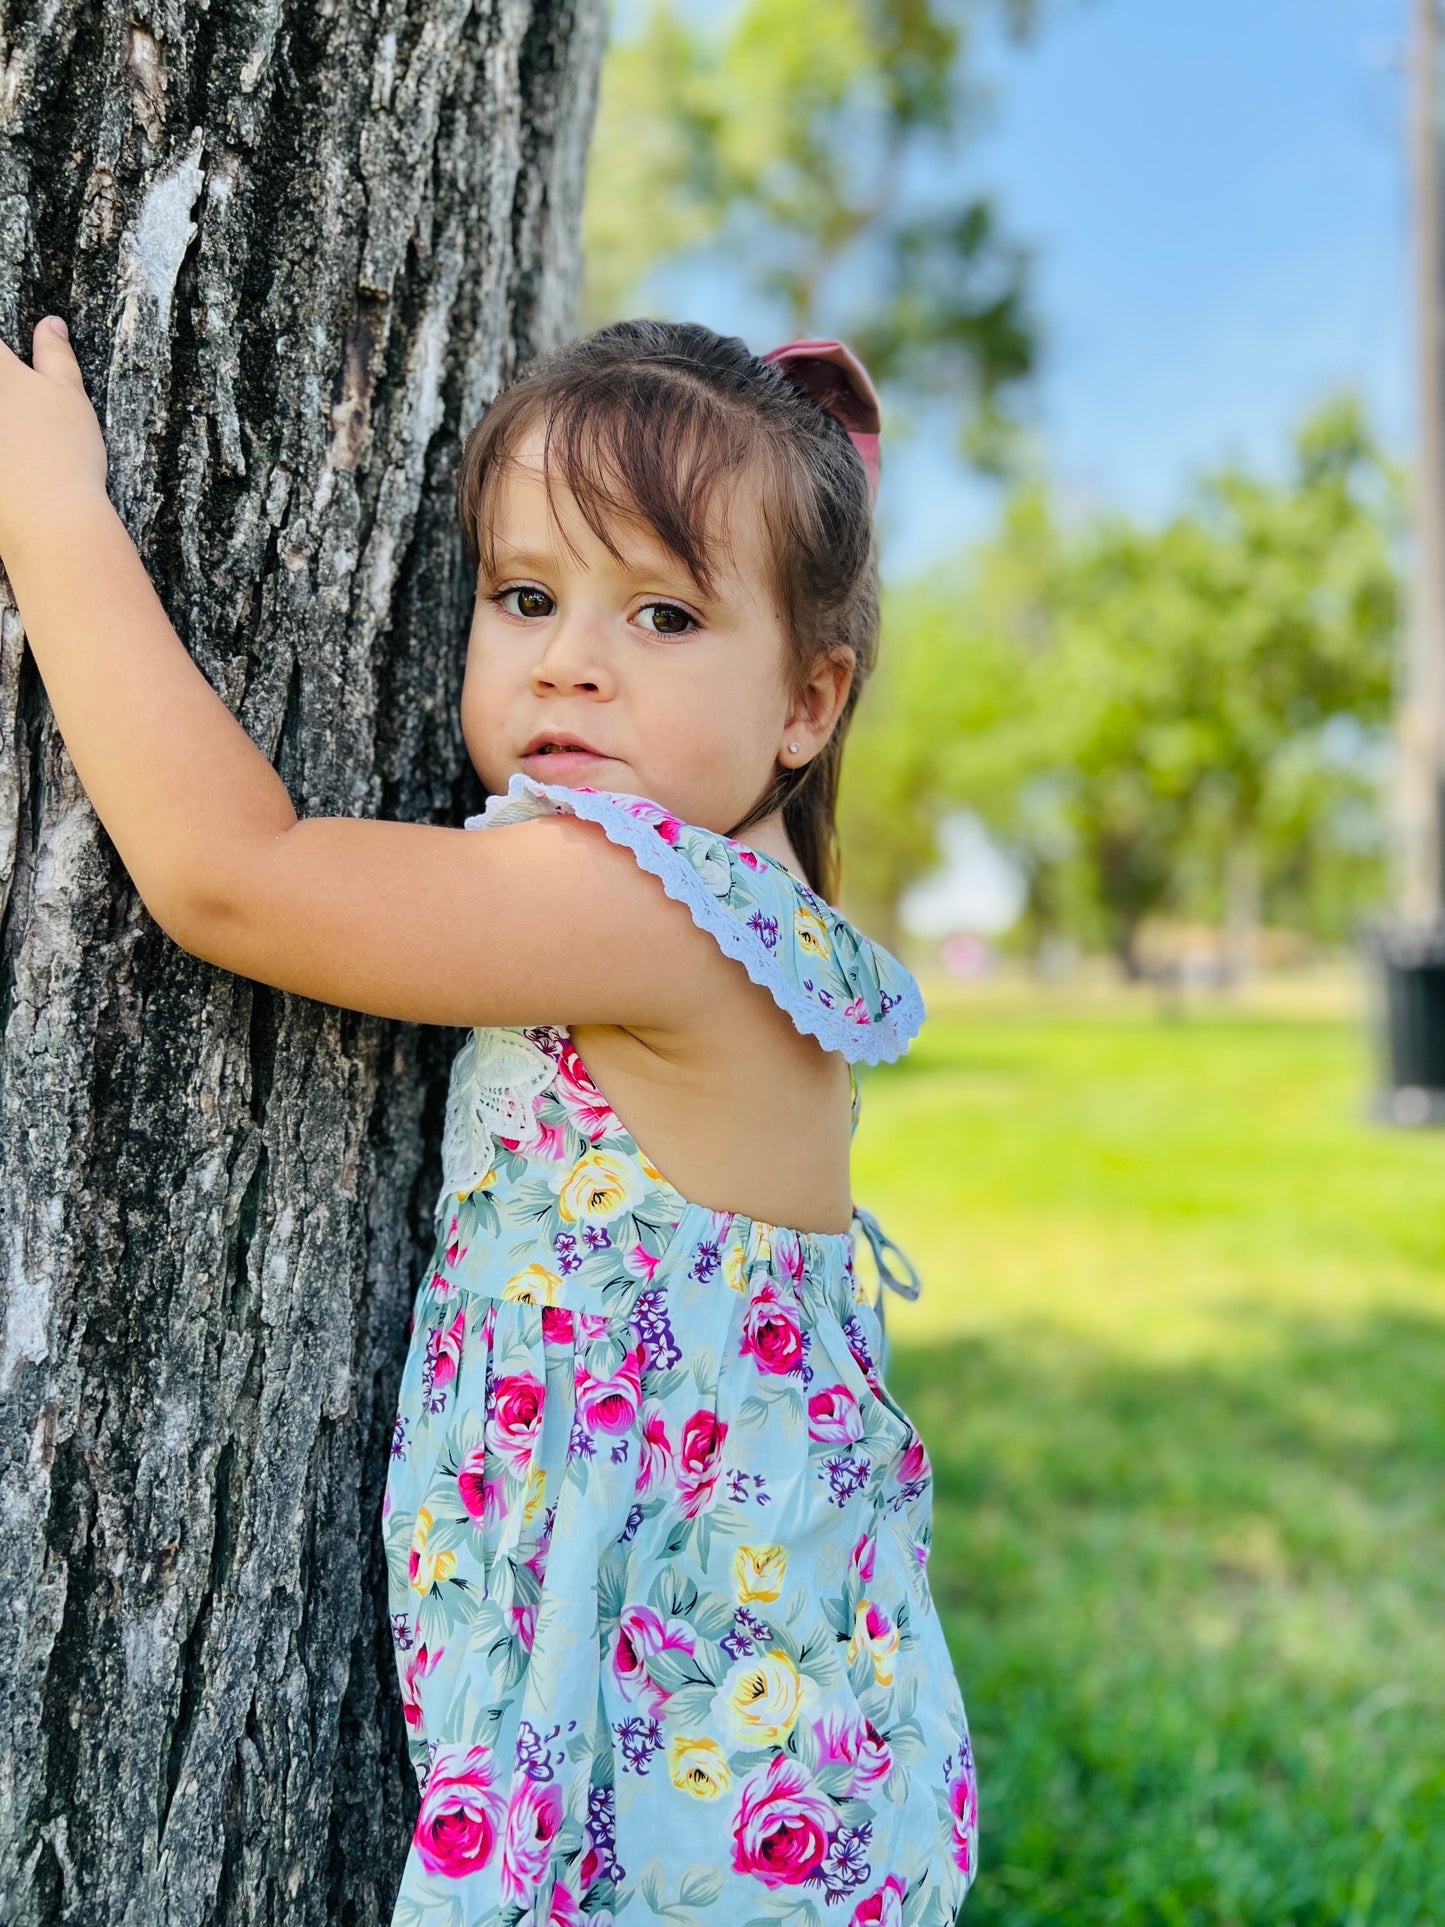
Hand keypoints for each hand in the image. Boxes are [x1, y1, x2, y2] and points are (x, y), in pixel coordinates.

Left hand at [0, 317, 110, 564]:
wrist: (50, 520)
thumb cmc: (64, 455)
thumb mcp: (69, 396)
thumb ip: (55, 355)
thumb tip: (50, 325)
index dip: (5, 362)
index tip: (13, 373)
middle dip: (5, 395)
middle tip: (17, 416)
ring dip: (5, 430)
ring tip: (17, 440)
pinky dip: (0, 458)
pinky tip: (10, 465)